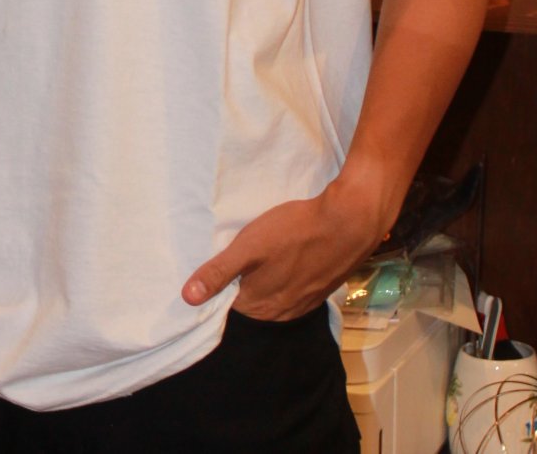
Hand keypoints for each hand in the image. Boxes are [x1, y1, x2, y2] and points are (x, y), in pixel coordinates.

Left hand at [181, 177, 391, 320]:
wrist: (348, 223)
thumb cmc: (294, 232)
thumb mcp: (249, 247)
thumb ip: (219, 272)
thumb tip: (188, 298)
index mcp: (259, 307)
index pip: (225, 303)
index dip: (217, 283)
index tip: (213, 261)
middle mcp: (281, 313)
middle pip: (248, 301)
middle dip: (238, 282)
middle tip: (234, 253)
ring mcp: (303, 304)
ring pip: (270, 294)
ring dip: (262, 278)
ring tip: (257, 253)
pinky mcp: (319, 290)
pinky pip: (291, 289)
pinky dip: (282, 276)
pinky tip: (282, 257)